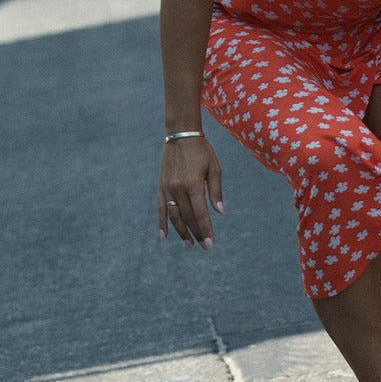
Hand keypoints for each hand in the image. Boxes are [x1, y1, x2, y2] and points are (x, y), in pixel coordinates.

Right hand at [158, 136, 223, 250]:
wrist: (180, 134)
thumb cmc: (202, 150)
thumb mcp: (214, 168)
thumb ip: (216, 191)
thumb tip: (220, 211)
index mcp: (193, 184)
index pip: (200, 213)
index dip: (206, 229)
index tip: (210, 243)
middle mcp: (178, 188)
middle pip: (188, 217)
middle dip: (197, 233)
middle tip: (204, 246)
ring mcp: (167, 188)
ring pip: (174, 216)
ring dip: (181, 232)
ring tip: (189, 244)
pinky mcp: (161, 186)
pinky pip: (160, 208)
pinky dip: (162, 222)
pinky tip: (165, 235)